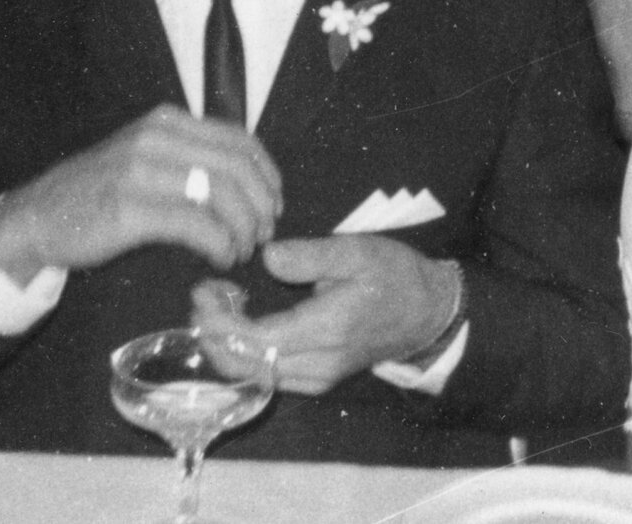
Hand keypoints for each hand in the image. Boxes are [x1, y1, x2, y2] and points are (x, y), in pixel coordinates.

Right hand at [0, 104, 283, 282]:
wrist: (34, 218)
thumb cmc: (98, 194)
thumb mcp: (147, 158)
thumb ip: (191, 158)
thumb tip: (251, 182)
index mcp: (168, 121)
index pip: (241, 140)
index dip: (268, 175)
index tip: (274, 204)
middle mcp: (157, 136)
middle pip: (239, 167)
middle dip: (261, 205)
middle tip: (262, 234)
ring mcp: (141, 169)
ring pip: (223, 193)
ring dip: (244, 227)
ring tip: (241, 249)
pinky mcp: (129, 207)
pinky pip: (197, 224)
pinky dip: (220, 244)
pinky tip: (220, 257)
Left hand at [189, 235, 458, 394]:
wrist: (428, 313)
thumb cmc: (395, 275)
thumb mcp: (359, 250)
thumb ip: (312, 255)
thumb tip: (268, 258)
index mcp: (328, 329)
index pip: (256, 341)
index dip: (220, 322)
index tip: (204, 291)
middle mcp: (319, 364)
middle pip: (245, 367)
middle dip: (213, 335)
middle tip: (203, 298)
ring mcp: (318, 379)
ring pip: (252, 378)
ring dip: (225, 347)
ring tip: (219, 307)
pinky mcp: (317, 382)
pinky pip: (268, 378)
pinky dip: (243, 356)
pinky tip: (242, 325)